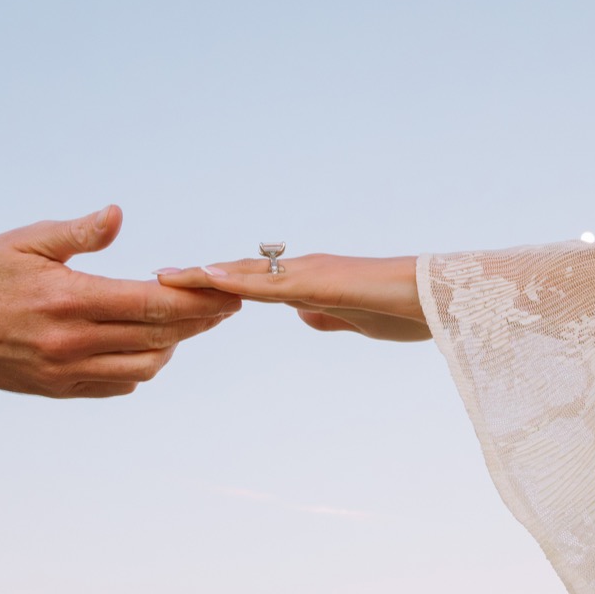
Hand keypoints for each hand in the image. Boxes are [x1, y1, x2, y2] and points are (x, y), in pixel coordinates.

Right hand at [0, 205, 241, 396]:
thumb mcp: (26, 242)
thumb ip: (78, 233)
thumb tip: (117, 214)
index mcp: (67, 300)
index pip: (151, 304)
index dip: (197, 300)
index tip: (227, 290)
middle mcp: (69, 342)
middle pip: (158, 338)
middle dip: (199, 321)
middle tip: (224, 305)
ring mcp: (63, 372)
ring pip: (142, 368)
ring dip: (170, 346)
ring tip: (182, 323)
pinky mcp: (55, 389)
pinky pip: (115, 386)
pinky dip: (139, 368)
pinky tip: (145, 345)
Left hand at [157, 254, 430, 342]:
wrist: (437, 299)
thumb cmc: (403, 310)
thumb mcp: (354, 321)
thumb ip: (327, 316)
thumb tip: (302, 317)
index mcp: (310, 284)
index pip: (254, 285)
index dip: (217, 286)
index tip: (184, 289)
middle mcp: (303, 272)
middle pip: (240, 273)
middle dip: (198, 277)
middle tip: (156, 277)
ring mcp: (310, 274)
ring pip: (246, 274)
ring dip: (204, 275)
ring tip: (165, 276)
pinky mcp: (320, 283)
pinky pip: (270, 284)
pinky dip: (236, 281)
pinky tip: (210, 279)